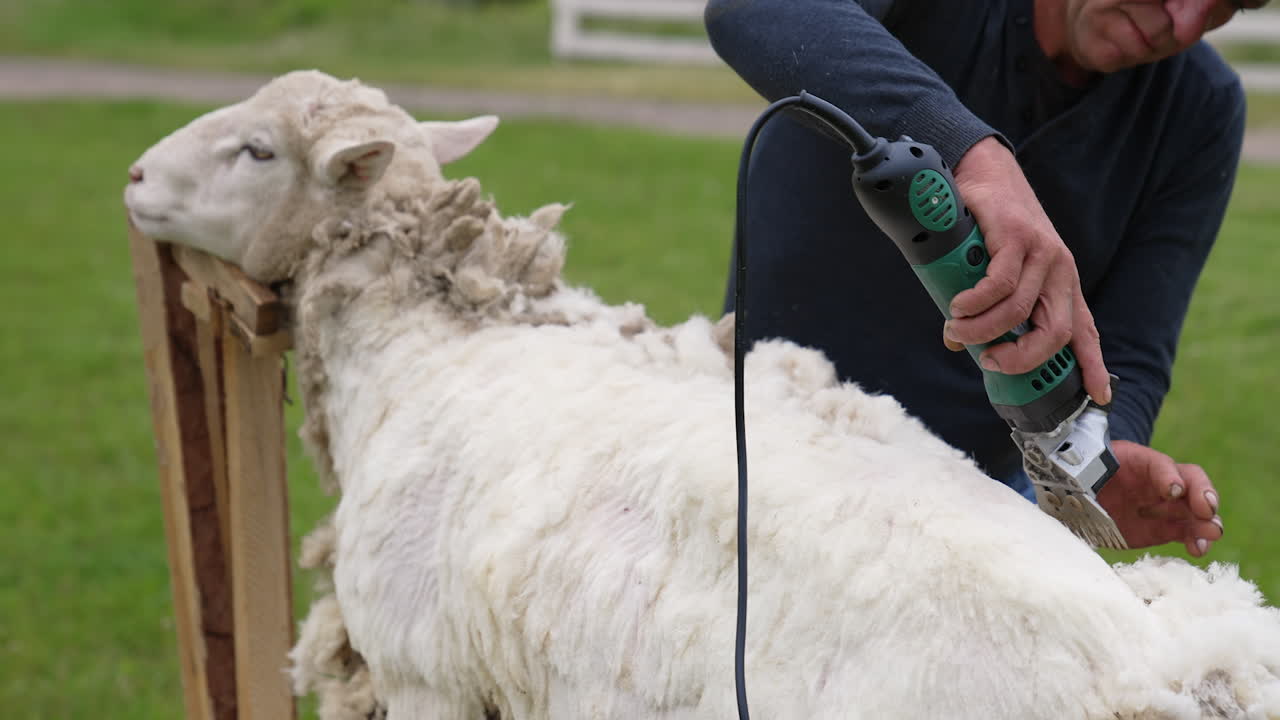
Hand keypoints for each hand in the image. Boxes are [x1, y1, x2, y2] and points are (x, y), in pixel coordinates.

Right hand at [941, 137, 1111, 404]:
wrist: (986, 173)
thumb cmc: (989, 226)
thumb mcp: (999, 270)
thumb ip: (990, 306)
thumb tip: (959, 343)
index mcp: (1062, 284)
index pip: (1085, 331)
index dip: (1093, 367)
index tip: (1100, 397)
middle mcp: (1061, 271)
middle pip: (1054, 332)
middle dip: (1020, 358)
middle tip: (988, 360)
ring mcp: (1042, 253)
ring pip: (1018, 311)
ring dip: (982, 329)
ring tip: (957, 328)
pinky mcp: (1017, 236)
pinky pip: (1000, 283)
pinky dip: (976, 301)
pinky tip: (959, 304)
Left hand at [1097, 440, 1222, 556]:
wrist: (1082, 499)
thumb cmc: (1087, 477)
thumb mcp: (1088, 468)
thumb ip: (1092, 474)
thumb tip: (1086, 480)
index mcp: (1141, 463)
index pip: (1162, 465)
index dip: (1169, 476)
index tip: (1173, 491)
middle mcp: (1160, 483)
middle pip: (1192, 484)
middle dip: (1202, 496)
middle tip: (1207, 511)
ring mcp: (1164, 507)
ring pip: (1194, 511)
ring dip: (1205, 522)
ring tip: (1211, 533)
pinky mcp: (1163, 529)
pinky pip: (1185, 533)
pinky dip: (1195, 540)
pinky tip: (1198, 548)